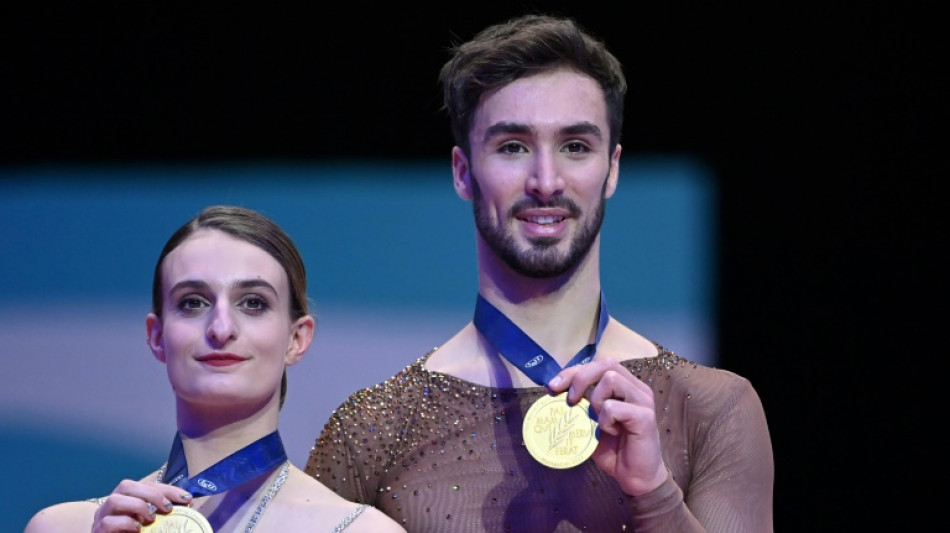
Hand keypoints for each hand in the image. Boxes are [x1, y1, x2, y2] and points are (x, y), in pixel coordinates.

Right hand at [91, 479, 191, 532]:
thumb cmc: (135, 532)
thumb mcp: (152, 521)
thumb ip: (164, 512)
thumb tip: (189, 503)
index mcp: (126, 498)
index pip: (146, 485)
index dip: (167, 489)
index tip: (186, 498)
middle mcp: (111, 505)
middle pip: (126, 485)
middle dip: (151, 494)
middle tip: (168, 508)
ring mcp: (101, 518)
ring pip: (114, 500)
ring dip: (137, 506)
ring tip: (151, 518)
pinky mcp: (99, 531)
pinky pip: (108, 522)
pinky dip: (126, 523)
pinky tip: (138, 529)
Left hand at [547, 355, 668, 495]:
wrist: (635, 476)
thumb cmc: (613, 449)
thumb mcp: (590, 422)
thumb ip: (580, 405)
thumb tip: (553, 391)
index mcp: (625, 386)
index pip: (599, 364)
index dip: (573, 371)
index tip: (553, 387)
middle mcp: (637, 388)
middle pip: (606, 364)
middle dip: (580, 377)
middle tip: (570, 400)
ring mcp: (643, 401)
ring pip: (611, 379)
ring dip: (595, 400)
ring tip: (598, 420)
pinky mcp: (645, 417)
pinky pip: (614, 407)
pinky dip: (605, 420)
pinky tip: (610, 433)